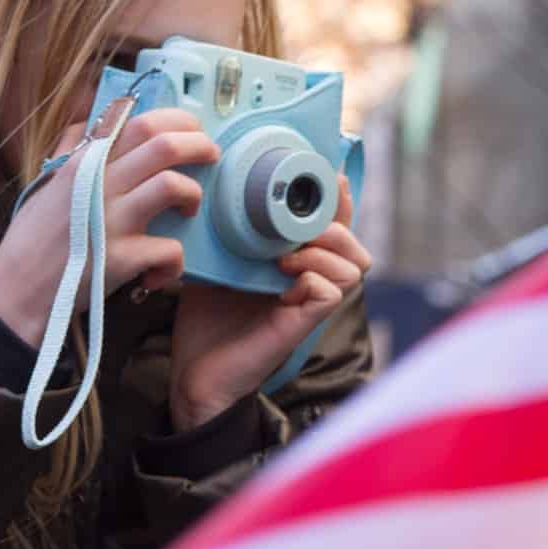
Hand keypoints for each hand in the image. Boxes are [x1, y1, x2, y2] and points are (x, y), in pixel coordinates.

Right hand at [0, 109, 219, 347]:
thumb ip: (71, 151)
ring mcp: (112, 219)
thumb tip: (88, 123)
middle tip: (210, 156)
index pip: (139, 122)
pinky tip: (160, 272)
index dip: (177, 120)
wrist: (17, 292)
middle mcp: (100, 183)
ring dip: (193, 196)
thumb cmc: (33, 240)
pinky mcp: (121, 258)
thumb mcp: (48, 183)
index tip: (191, 130)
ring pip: (172, 186)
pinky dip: (173, 262)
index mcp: (86, 162)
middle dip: (199, 145)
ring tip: (189, 209)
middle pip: (164, 144)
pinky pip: (170, 249)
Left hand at [168, 174, 371, 431]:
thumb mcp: (217, 261)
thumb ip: (229, 229)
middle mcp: (310, 281)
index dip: (335, 199)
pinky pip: (332, 291)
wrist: (193, 372)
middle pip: (354, 242)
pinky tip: (284, 278)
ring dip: (325, 249)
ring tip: (287, 254)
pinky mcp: (303, 325)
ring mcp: (309, 304)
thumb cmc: (205, 318)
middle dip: (337, 219)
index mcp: (296, 263)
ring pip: (354, 264)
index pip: (332, 224)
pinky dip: (314, 277)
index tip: (321, 176)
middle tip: (300, 219)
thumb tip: (221, 183)